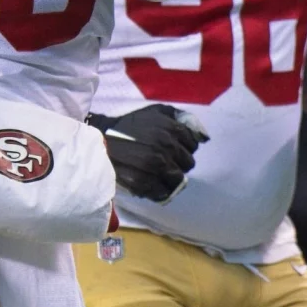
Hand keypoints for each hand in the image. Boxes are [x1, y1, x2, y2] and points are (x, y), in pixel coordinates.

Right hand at [90, 105, 208, 201]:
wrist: (101, 141)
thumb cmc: (130, 126)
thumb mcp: (155, 112)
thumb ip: (181, 119)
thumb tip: (204, 136)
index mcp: (170, 129)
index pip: (193, 145)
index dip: (184, 148)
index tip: (173, 149)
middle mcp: (164, 146)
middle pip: (188, 163)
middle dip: (178, 163)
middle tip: (164, 162)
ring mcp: (154, 166)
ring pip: (178, 179)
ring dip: (170, 178)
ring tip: (158, 174)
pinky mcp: (143, 182)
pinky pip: (163, 193)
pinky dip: (159, 191)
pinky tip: (151, 184)